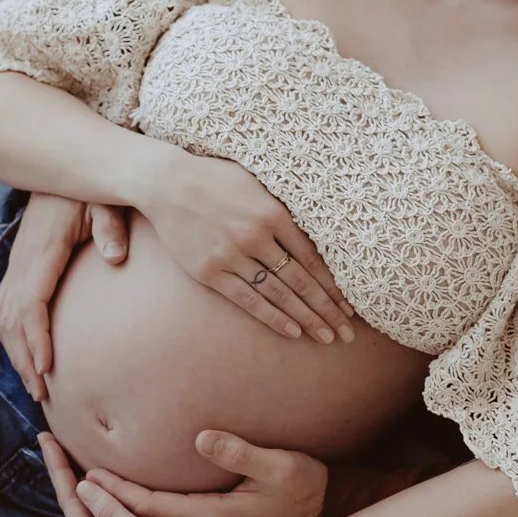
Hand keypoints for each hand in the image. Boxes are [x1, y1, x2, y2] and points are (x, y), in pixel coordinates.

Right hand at [0, 193, 126, 399]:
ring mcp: (17, 265)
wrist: (60, 171)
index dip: (36, 338)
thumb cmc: (89, 189)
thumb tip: (116, 257)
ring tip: (35, 387)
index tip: (47, 368)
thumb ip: (110, 225)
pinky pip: (7, 308)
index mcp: (42, 251)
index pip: (31, 302)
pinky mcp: (20, 267)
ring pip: (4, 317)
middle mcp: (22, 262)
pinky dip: (13, 337)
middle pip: (11, 319)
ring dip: (16, 353)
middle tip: (42, 394)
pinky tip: (28, 357)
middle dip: (23, 359)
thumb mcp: (104, 200)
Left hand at [41, 433, 235, 516]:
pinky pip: (104, 505)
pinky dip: (97, 485)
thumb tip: (83, 484)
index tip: (46, 438)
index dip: (58, 467)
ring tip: (62, 449)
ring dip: (76, 475)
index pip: (69, 499)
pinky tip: (94, 472)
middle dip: (61, 468)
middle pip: (73, 499)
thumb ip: (111, 510)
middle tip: (46, 437)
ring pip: (87, 501)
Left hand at [83, 430, 327, 516]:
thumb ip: (241, 452)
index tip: (86, 471)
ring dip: (104, 506)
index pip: (150, 507)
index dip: (116, 490)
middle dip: (96, 498)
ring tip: (75, 480)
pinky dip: (123, 510)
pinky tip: (111, 493)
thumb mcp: (281, 466)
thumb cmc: (302, 488)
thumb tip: (203, 437)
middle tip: (65, 470)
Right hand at [140, 152, 355, 344]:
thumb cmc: (217, 179)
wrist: (167, 183)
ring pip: (278, 294)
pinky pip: (248, 299)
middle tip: (347, 332)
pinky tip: (293, 331)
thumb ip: (284, 208)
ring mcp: (232, 255)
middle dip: (327, 309)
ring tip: (327, 337)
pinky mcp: (210, 271)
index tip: (350, 305)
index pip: (312, 258)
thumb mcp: (258, 184)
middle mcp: (256, 236)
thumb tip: (317, 229)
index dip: (333, 285)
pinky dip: (273, 317)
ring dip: (306, 318)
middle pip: (301, 281)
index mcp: (274, 213)